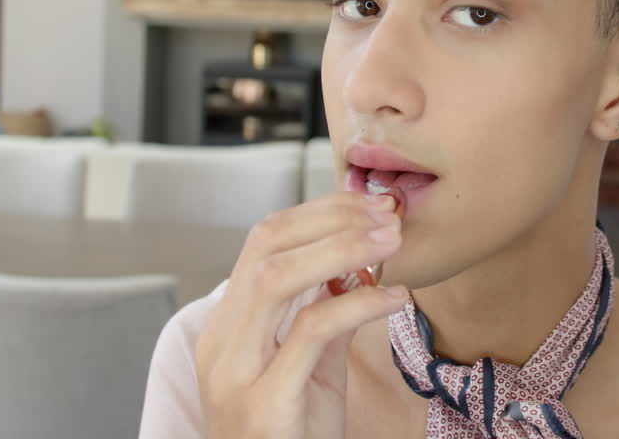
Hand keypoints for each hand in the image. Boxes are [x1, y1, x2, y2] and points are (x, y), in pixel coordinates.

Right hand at [194, 192, 405, 437]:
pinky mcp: (266, 405)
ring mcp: (238, 374)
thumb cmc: (293, 437)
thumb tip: (361, 264)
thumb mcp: (310, 369)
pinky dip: (358, 304)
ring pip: (277, 279)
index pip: (262, 241)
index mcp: (228, 329)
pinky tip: (395, 297)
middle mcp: (223, 344)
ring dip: (341, 249)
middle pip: (264, 246)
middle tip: (389, 214)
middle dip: (332, 219)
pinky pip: (311, 334)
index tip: (371, 203)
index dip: (319, 212)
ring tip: (392, 241)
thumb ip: (325, 317)